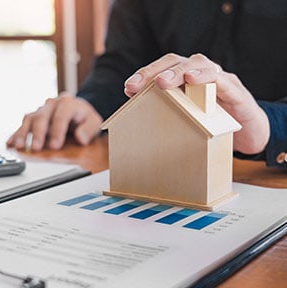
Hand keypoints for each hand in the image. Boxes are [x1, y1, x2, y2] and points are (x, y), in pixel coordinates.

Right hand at [6, 93, 102, 150]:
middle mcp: (53, 104)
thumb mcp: (94, 123)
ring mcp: (42, 109)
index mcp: (69, 103)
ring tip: (19, 147)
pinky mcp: (35, 116)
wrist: (80, 112)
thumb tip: (80, 138)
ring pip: (30, 118)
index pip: (61, 116)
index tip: (55, 146)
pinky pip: (23, 124)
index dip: (57, 131)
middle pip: (42, 116)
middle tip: (36, 148)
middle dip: (38, 134)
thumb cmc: (86, 119)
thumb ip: (88, 130)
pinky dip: (16, 134)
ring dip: (23, 133)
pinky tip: (10, 143)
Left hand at [124, 53, 269, 154]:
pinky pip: (222, 80)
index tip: (129, 88)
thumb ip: (170, 114)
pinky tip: (194, 80)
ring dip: (179, 72)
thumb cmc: (215, 125)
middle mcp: (201, 76)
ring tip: (162, 82)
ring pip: (199, 64)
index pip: (164, 70)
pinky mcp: (236, 91)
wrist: (249, 133)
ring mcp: (219, 80)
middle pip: (177, 62)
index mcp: (187, 83)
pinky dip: (207, 78)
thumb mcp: (189, 120)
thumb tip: (140, 117)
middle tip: (138, 85)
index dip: (145, 75)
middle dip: (155, 71)